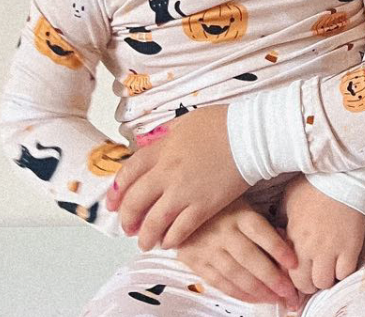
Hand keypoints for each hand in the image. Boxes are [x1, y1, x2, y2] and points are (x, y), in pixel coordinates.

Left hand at [107, 107, 247, 249]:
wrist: (252, 135)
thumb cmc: (222, 124)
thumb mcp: (186, 122)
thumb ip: (165, 136)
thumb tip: (149, 145)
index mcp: (163, 148)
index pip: (129, 172)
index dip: (117, 191)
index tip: (113, 203)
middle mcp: (168, 171)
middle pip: (135, 200)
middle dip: (127, 217)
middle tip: (127, 226)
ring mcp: (185, 191)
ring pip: (154, 221)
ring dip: (145, 236)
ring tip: (145, 242)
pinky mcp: (204, 206)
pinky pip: (180, 230)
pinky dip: (170, 239)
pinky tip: (168, 241)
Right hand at [176, 197, 300, 308]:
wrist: (184, 209)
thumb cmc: (224, 208)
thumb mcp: (244, 205)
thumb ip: (263, 224)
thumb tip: (286, 242)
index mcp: (239, 213)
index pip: (261, 231)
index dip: (278, 248)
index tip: (294, 263)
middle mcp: (223, 231)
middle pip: (249, 257)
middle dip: (271, 278)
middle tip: (288, 292)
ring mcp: (209, 248)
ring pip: (235, 274)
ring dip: (257, 290)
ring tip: (275, 298)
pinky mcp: (196, 262)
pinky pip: (220, 282)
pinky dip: (238, 294)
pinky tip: (254, 299)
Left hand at [280, 175, 364, 293]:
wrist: (343, 175)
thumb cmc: (314, 184)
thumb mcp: (289, 199)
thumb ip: (281, 220)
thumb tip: (277, 233)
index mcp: (293, 236)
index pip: (286, 272)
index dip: (291, 278)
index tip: (296, 276)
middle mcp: (310, 247)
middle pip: (305, 284)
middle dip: (308, 283)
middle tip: (313, 275)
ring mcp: (331, 249)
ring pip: (324, 282)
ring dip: (325, 279)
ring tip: (328, 269)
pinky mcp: (351, 246)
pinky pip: (345, 273)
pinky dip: (343, 272)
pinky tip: (342, 263)